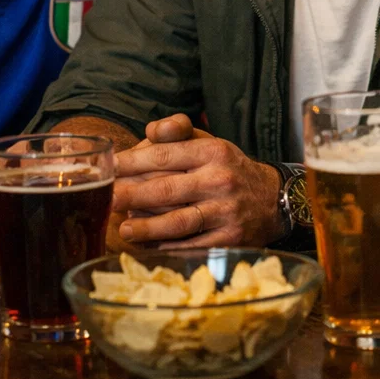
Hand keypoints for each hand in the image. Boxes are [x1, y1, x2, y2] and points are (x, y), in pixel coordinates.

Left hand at [112, 116, 282, 247]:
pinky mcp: (228, 240)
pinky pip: (191, 246)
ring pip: (178, 221)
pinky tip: (148, 246)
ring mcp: (225, 212)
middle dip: (131, 195)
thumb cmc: (228, 169)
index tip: (109, 167)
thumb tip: (151, 130)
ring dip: (147, 227)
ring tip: (124, 229)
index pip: (165, 155)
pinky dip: (167, 247)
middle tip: (107, 198)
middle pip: (167, 189)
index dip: (132, 162)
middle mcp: (220, 180)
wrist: (273, 200)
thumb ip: (178, 132)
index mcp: (213, 152)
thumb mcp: (209, 143)